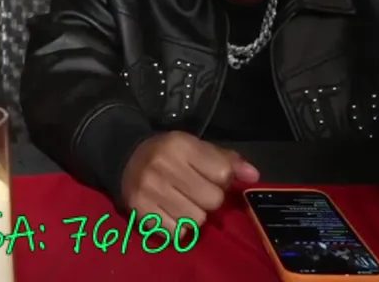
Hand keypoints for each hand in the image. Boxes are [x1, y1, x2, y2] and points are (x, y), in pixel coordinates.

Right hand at [120, 132, 259, 229]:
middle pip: (212, 200)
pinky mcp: (140, 210)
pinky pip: (175, 233)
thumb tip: (253, 176)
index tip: (209, 176)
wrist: (125, 158)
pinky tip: (170, 213)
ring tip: (182, 202)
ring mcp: (150, 189)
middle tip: (195, 192)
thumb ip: (227, 160)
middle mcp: (164, 165)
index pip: (222, 173)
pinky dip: (177, 227)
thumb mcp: (197, 148)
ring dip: (193, 215)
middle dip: (208, 199)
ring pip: (195, 220)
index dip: (221, 179)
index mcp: (181, 145)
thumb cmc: (169, 154)